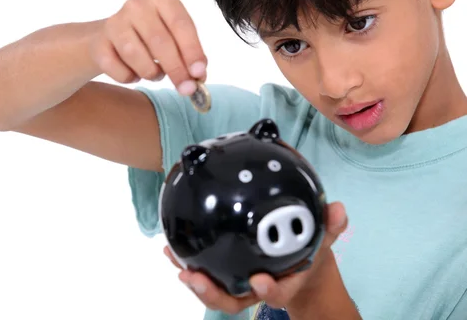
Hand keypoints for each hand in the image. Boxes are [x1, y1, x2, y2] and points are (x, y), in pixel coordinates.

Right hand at [88, 0, 207, 95]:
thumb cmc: (151, 41)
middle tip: (186, 89)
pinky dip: (129, 77)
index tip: (199, 73)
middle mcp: (137, 6)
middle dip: (176, 69)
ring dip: (150, 72)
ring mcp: (115, 22)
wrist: (111, 39)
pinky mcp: (99, 42)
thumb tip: (198, 77)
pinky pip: (117, 68)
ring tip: (155, 74)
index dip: (192, 51)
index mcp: (162, 0)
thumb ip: (189, 56)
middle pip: (159, 41)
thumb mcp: (174, 40)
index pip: (181, 25)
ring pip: (136, 55)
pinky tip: (133, 73)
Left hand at [163, 201, 348, 314]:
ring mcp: (239, 286)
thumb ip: (330, 226)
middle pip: (233, 301)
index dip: (267, 291)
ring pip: (215, 292)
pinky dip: (187, 263)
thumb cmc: (309, 252)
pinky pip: (206, 273)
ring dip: (193, 281)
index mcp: (284, 283)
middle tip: (193, 277)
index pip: (276, 293)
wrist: (302, 267)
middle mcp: (258, 289)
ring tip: (175, 261)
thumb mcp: (322, 239)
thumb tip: (339, 208)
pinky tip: (170, 248)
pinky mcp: (226, 277)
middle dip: (212, 294)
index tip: (258, 281)